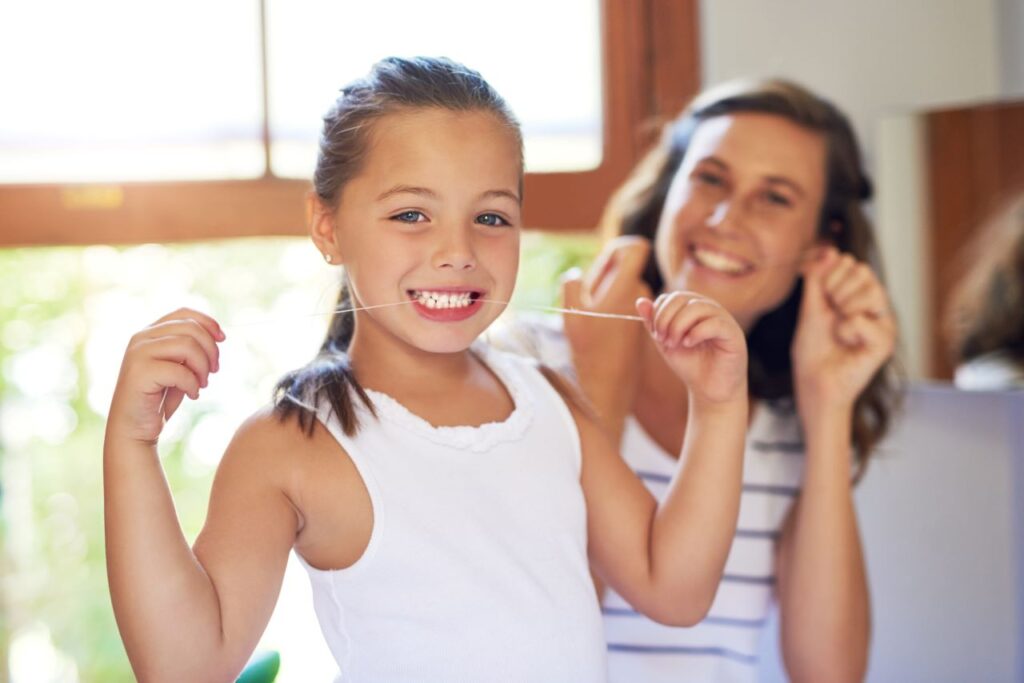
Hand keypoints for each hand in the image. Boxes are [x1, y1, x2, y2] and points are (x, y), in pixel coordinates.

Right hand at [106, 308, 224, 444]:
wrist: (134, 428)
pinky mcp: (138, 372)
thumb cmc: (159, 398)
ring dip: (203, 367)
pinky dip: (193, 384)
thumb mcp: (179, 368)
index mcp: (150, 333)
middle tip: (214, 371)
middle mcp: (141, 338)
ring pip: (187, 346)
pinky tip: (193, 395)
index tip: (223, 338)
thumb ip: (189, 349)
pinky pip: (179, 371)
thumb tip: (217, 334)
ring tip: (202, 384)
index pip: (183, 313)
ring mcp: (137, 353)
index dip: (207, 322)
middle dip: (210, 350)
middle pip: (190, 329)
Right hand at [562, 236, 651, 398]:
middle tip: (586, 296)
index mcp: (627, 286)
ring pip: (619, 283)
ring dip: (601, 291)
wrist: (608, 381)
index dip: (617, 248)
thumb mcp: (571, 313)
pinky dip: (606, 305)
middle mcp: (639, 293)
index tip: (601, 266)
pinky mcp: (636, 319)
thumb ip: (571, 285)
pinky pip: (621, 299)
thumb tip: (575, 274)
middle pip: (622, 265)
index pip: (636, 248)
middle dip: (602, 273)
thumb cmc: (590, 348)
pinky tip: (595, 324)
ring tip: (588, 313)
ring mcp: (639, 307)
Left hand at [636, 291, 746, 406]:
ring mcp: (723, 319)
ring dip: (678, 325)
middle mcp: (709, 309)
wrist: (710, 389)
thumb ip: (653, 323)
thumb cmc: (690, 364)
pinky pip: (714, 323)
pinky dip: (696, 332)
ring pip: (697, 307)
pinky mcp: (733, 333)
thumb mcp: (666, 343)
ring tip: (674, 344)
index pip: (672, 296)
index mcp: (693, 308)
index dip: (658, 313)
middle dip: (665, 318)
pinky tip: (688, 344)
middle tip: (663, 340)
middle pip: (682, 298)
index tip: (656, 335)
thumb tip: (641, 301)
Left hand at [792, 246, 895, 414]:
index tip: (821, 298)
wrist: (814, 382)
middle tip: (831, 313)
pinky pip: (864, 320)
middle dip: (836, 289)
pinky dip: (847, 330)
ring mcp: (883, 324)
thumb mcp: (810, 307)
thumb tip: (830, 249)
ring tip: (838, 327)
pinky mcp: (886, 343)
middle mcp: (875, 307)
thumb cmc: (813, 349)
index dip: (830, 275)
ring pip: (872, 291)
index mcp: (859, 297)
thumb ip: (819, 279)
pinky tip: (846, 343)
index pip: (852, 263)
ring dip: (844, 307)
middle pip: (864, 271)